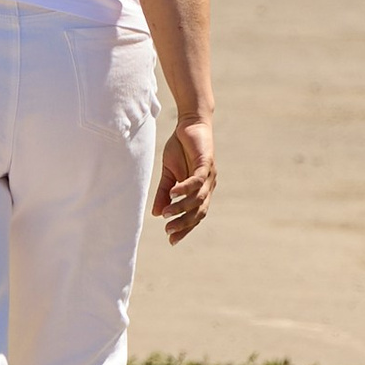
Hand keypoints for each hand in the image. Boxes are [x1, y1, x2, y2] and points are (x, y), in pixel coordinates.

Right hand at [153, 115, 214, 243]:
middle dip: (184, 223)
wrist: (190, 124)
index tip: (171, 240)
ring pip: (197, 199)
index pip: (195, 216)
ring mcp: (209, 176)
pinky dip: (185, 188)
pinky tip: (173, 192)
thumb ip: (163, 193)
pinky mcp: (206, 163)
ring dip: (181, 207)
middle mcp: (208, 187)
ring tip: (167, 213)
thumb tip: (156, 213)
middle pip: (199, 212)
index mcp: (200, 191)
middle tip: (168, 231)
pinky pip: (197, 181)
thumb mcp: (168, 174)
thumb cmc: (180, 149)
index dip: (185, 229)